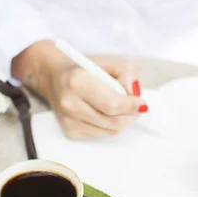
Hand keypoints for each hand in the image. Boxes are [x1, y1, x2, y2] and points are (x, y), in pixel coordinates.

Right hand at [11, 40, 146, 138]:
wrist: (55, 78)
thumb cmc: (85, 69)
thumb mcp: (109, 61)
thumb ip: (127, 72)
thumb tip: (135, 93)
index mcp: (77, 81)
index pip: (112, 104)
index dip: (132, 106)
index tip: (142, 102)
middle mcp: (70, 103)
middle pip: (114, 121)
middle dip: (131, 115)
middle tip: (137, 107)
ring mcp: (68, 121)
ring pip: (110, 131)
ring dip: (122, 121)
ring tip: (120, 107)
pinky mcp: (70, 132)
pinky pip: (101, 135)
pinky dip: (109, 126)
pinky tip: (104, 113)